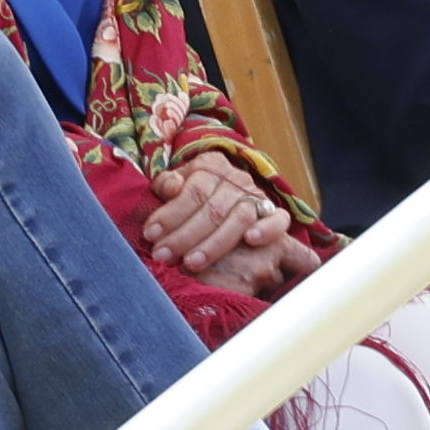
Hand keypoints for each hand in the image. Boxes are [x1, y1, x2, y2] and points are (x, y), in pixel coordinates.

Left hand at [139, 154, 305, 285]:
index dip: (170, 214)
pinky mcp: (273, 212)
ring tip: (191, 263)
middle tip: (163, 256)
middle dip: (184, 236)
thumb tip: (170, 187)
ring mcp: (256, 195)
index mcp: (209, 165)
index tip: (151, 234)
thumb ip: (167, 185)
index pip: (191, 191)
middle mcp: (235, 178)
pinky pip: (278, 219)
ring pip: (238, 219)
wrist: (222, 192)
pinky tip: (251, 240)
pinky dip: (266, 229)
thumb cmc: (190, 193)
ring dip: (214, 244)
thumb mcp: (174, 183)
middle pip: (212, 209)